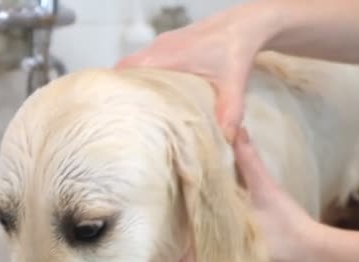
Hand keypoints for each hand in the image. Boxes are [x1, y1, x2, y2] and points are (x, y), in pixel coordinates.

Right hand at [115, 5, 272, 141]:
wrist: (246, 24)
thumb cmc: (236, 48)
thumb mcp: (233, 83)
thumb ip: (229, 111)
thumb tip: (225, 140)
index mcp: (164, 57)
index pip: (124, 72)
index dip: (114, 91)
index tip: (112, 113)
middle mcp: (157, 50)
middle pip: (124, 72)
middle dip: (121, 94)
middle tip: (124, 121)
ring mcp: (162, 47)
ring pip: (135, 68)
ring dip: (135, 88)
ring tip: (138, 116)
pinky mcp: (170, 47)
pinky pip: (149, 64)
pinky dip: (148, 80)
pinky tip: (158, 100)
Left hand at [157, 129, 327, 261]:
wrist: (312, 254)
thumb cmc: (287, 224)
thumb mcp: (266, 188)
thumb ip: (247, 159)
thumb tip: (235, 128)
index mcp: (221, 245)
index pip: (179, 255)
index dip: (158, 247)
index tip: (143, 231)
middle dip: (155, 260)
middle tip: (137, 242)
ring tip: (147, 256)